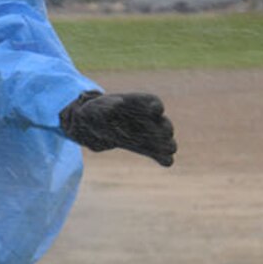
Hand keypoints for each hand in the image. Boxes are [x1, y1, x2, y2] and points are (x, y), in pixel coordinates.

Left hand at [59, 91, 176, 166]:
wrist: (92, 127)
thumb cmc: (93, 113)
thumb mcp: (93, 107)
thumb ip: (101, 104)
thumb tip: (111, 103)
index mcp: (137, 103)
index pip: (153, 102)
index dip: (155, 106)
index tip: (156, 110)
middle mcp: (147, 117)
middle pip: (162, 121)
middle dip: (164, 127)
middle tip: (166, 133)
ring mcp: (147, 132)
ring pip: (163, 138)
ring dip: (167, 143)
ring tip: (171, 148)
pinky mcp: (143, 147)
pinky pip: (156, 152)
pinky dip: (162, 157)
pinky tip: (168, 162)